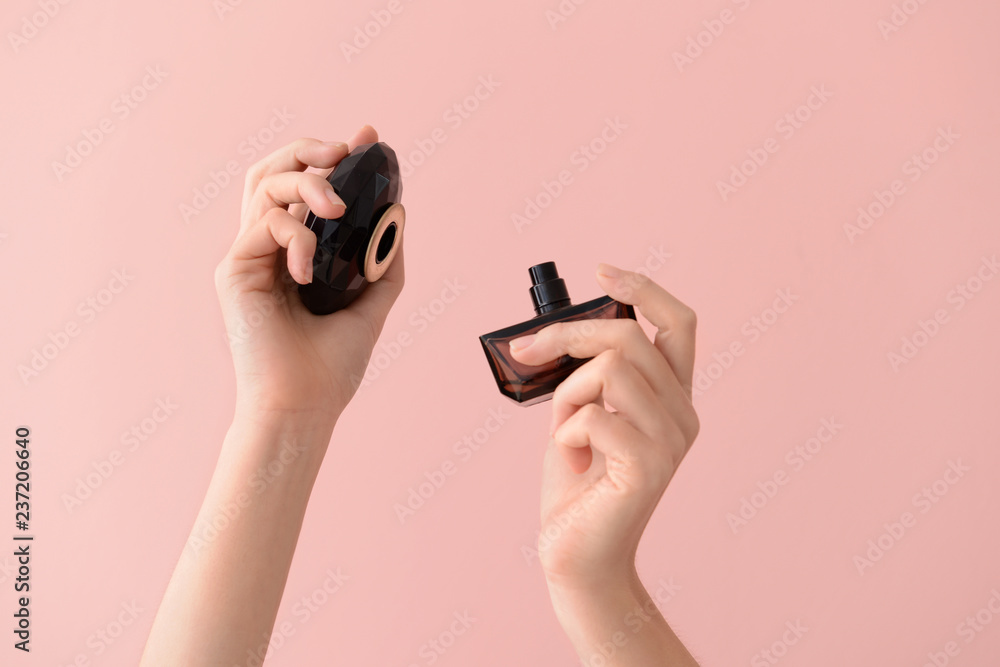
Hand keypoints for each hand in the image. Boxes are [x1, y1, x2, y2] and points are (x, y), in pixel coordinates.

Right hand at [215, 126, 403, 425]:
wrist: (304, 407)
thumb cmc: (332, 366)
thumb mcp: (371, 303)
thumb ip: (383, 262)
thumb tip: (398, 216)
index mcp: (294, 254)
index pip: (304, 190)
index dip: (331, 157)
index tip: (368, 137)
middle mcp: (267, 249)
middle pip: (273, 172)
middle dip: (308, 150)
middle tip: (345, 151)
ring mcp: (248, 257)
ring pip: (264, 185)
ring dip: (307, 183)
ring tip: (337, 207)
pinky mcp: (234, 271)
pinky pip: (265, 225)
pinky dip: (295, 237)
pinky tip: (308, 272)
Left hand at [510, 264, 698, 591]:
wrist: (577, 554)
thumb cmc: (576, 484)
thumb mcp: (580, 412)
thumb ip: (588, 374)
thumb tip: (560, 330)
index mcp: (673, 396)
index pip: (680, 323)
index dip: (644, 288)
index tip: (602, 271)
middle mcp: (684, 414)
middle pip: (629, 337)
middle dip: (568, 336)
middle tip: (527, 351)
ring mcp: (672, 441)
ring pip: (610, 370)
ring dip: (567, 394)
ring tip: (566, 432)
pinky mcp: (649, 466)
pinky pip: (592, 415)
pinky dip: (566, 431)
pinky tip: (572, 460)